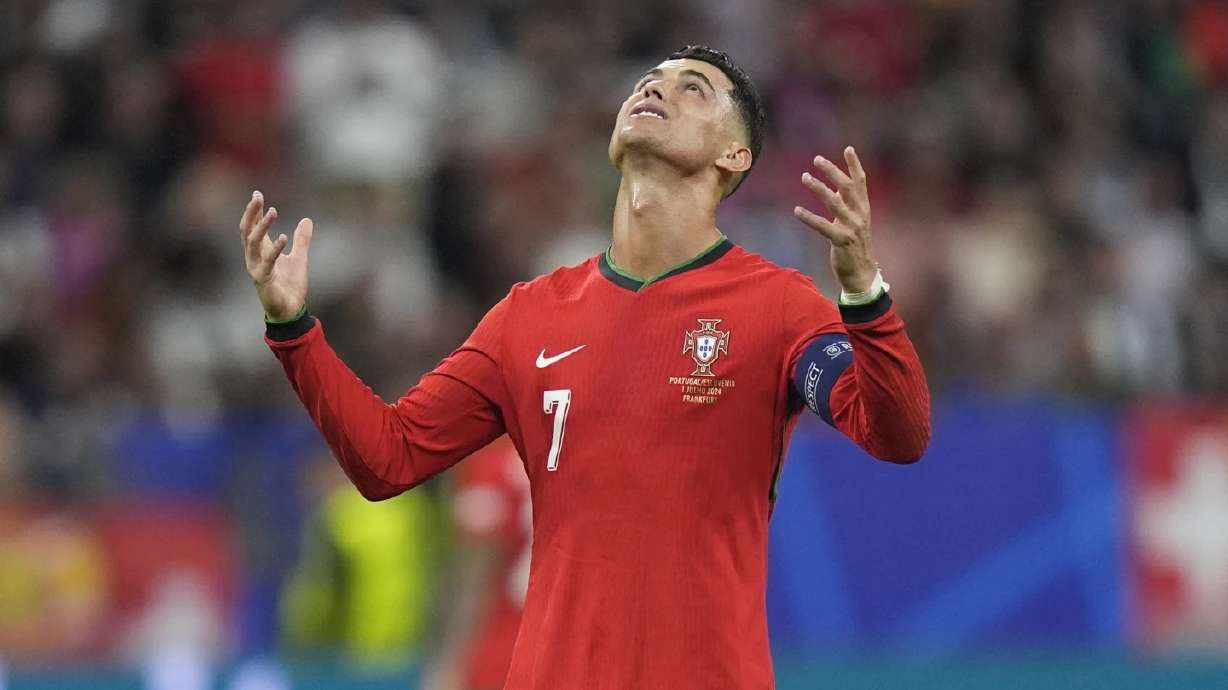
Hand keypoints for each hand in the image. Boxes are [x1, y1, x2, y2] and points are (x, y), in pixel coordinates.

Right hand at [239, 191, 313, 320]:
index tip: (257, 193)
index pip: (253, 226)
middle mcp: (254, 257)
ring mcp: (256, 268)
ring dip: (262, 226)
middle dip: (251, 213)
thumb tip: (307, 220)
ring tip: (273, 210)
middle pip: (247, 230)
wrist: (291, 311)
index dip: (255, 211)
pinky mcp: (263, 279)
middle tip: (257, 196)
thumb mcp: (299, 258)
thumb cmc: (290, 286)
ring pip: (253, 242)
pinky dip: (275, 248)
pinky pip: (267, 261)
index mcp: (261, 251)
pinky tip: (284, 236)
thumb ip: (302, 240)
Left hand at [793, 146, 877, 294]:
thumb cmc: (855, 244)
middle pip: (847, 187)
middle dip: (832, 171)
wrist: (862, 272)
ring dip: (818, 188)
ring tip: (804, 177)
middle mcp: (860, 214)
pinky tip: (797, 210)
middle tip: (817, 159)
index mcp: (863, 208)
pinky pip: (823, 226)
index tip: (848, 148)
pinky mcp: (841, 240)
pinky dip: (809, 217)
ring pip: (834, 202)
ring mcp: (851, 227)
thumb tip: (837, 185)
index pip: (861, 181)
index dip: (855, 164)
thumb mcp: (855, 220)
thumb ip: (847, 203)